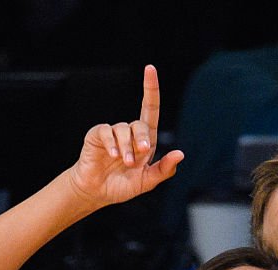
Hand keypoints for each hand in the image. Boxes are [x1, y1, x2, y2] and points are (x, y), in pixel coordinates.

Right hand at [66, 64, 182, 209]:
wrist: (98, 192)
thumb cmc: (122, 185)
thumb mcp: (148, 181)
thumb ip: (164, 170)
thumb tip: (180, 154)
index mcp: (144, 140)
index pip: (150, 109)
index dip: (150, 89)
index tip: (150, 69)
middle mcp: (129, 133)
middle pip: (140, 124)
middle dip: (142, 139)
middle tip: (142, 154)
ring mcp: (112, 133)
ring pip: (123, 129)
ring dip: (126, 148)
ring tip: (126, 163)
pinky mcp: (97, 135)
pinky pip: (106, 131)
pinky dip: (112, 143)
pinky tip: (112, 155)